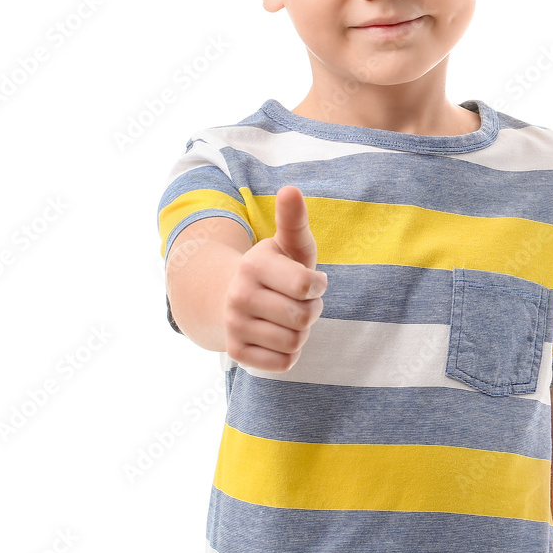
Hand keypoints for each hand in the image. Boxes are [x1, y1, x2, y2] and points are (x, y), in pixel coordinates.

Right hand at [223, 185, 326, 371]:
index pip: (306, 286)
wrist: (234, 298)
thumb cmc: (277, 269)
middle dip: (311, 310)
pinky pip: (283, 363)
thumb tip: (290, 189)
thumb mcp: (289, 244)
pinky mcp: (237, 353)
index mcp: (253, 265)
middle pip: (304, 318)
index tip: (310, 281)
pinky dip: (289, 353)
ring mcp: (234, 326)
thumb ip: (294, 219)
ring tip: (288, 317)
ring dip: (301, 332)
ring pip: (295, 342)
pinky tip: (278, 336)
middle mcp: (238, 296)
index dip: (317, 286)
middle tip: (298, 301)